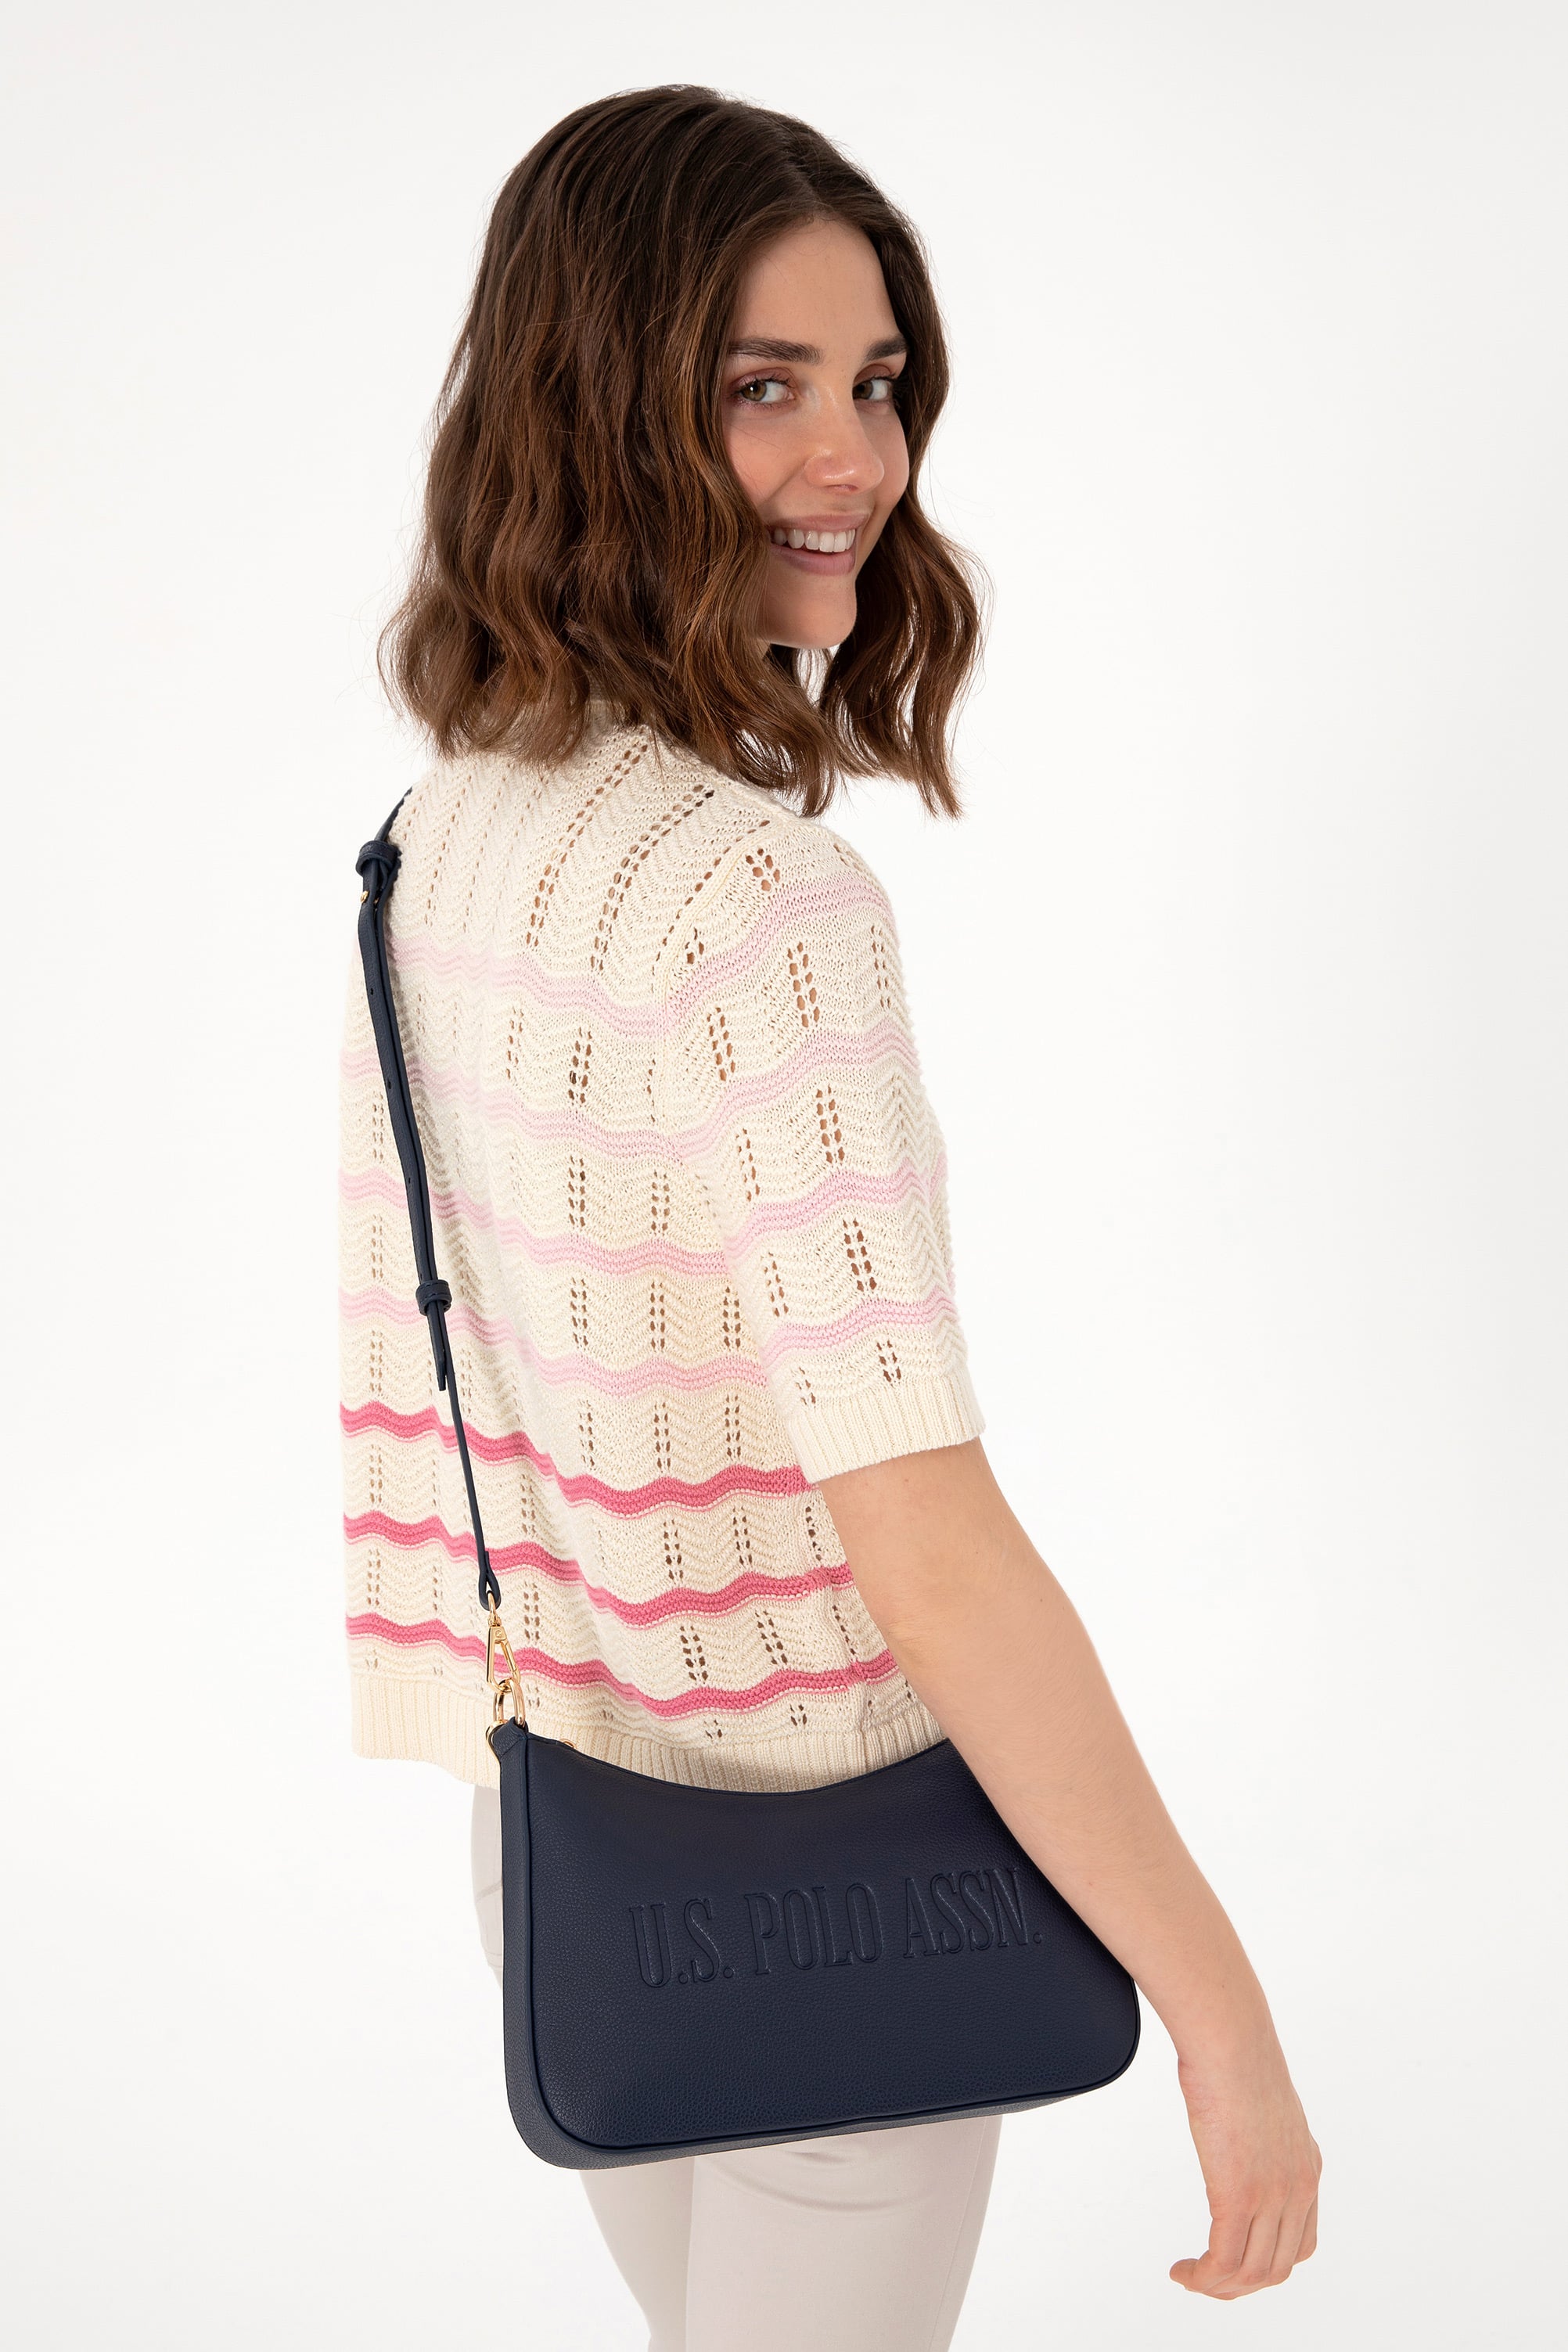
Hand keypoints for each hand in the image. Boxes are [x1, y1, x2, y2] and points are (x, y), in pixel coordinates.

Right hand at [1169, 2032, 1320, 2297]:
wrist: (1231, 2040)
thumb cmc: (1234, 2054)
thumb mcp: (1261, 2102)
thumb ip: (1258, 2127)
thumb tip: (1235, 2122)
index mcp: (1306, 2168)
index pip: (1300, 2243)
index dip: (1266, 2263)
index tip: (1233, 2261)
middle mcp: (1298, 2188)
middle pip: (1277, 2268)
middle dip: (1240, 2285)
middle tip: (1205, 2280)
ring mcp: (1272, 2196)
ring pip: (1253, 2274)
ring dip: (1218, 2287)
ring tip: (1189, 2278)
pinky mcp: (1239, 2195)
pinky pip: (1225, 2261)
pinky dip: (1203, 2277)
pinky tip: (1182, 2270)